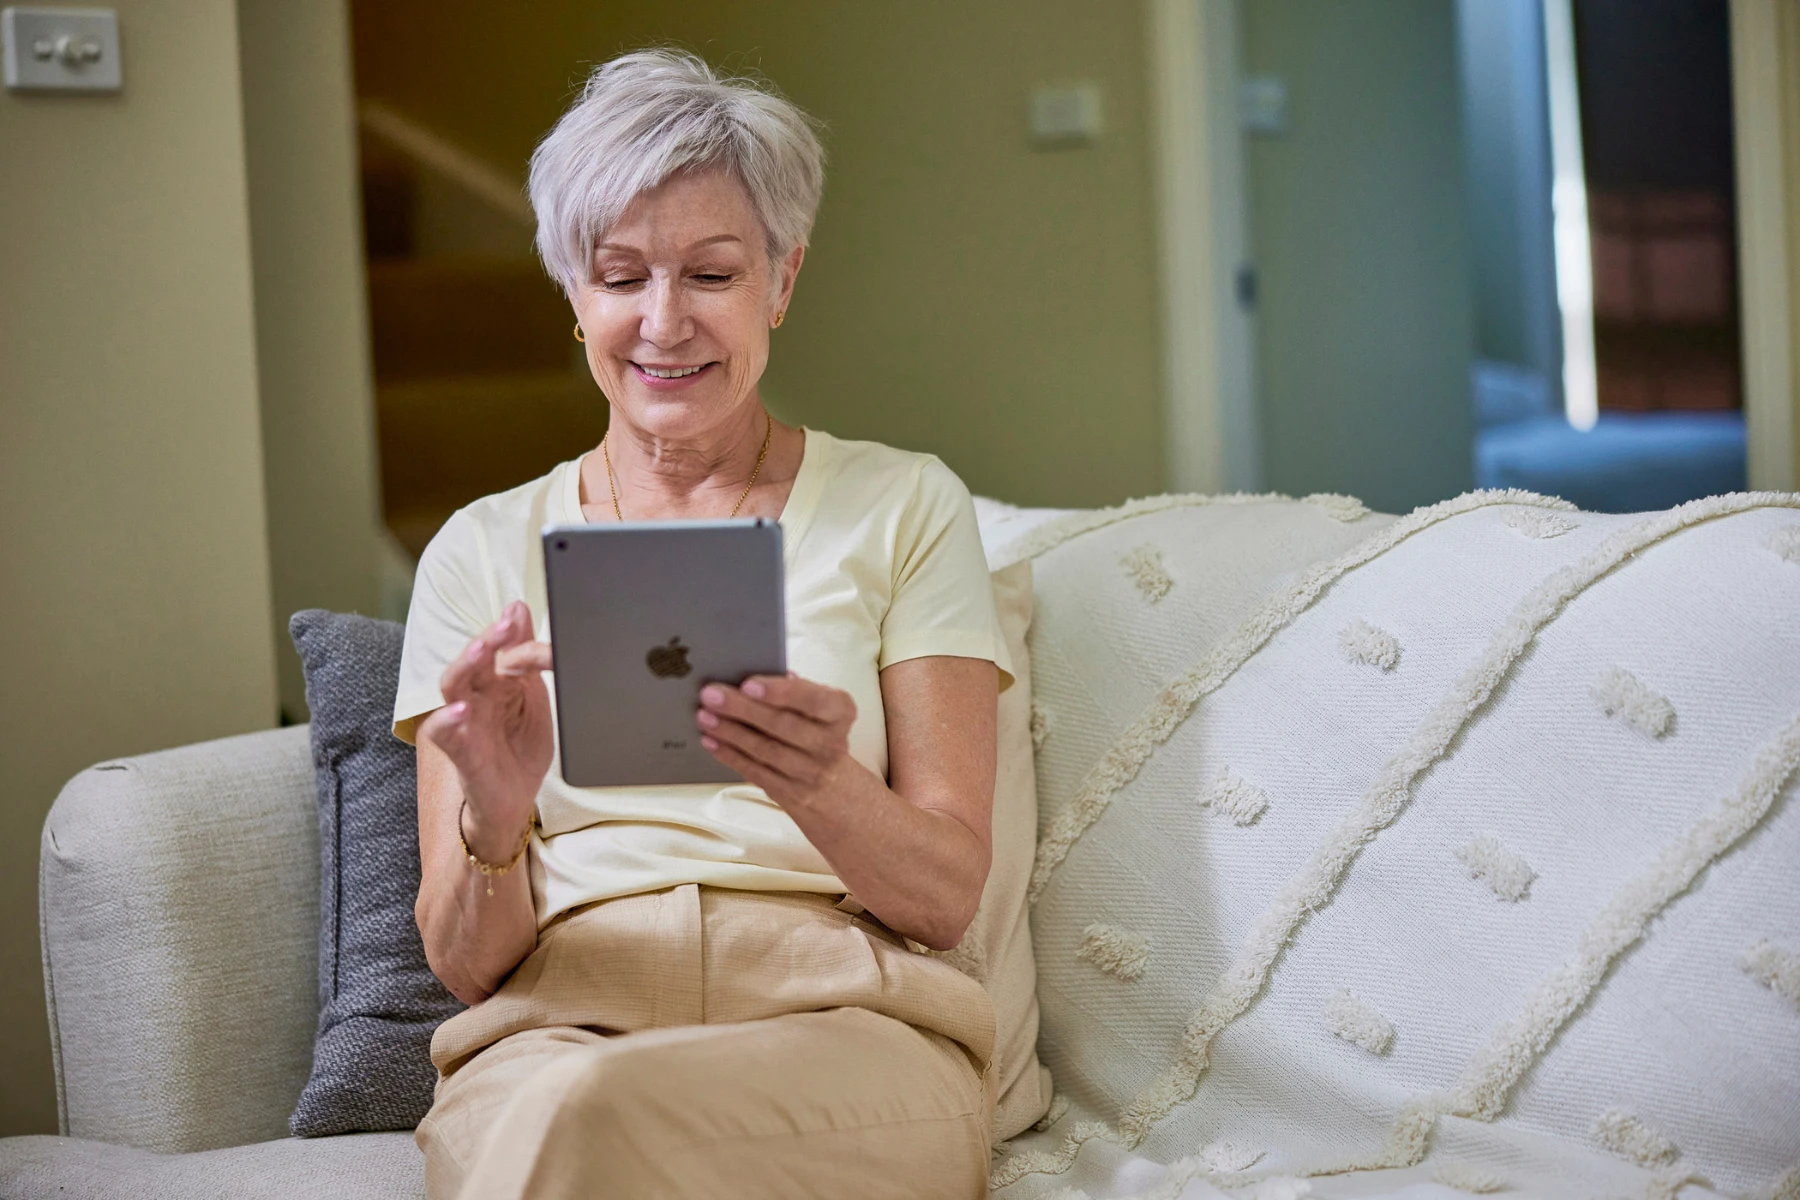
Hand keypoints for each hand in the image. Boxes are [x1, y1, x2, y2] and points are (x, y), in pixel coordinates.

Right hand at [418, 601, 554, 859]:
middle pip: (473, 658)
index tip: (535, 630)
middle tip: (507, 624)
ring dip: (465, 664)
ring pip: (452, 685)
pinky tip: (459, 710)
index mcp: (497, 682)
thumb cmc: (521, 749)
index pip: (502, 650)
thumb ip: (529, 658)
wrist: (516, 802)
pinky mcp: (458, 751)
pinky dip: (447, 720)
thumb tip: (519, 607)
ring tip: (481, 649)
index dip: (518, 638)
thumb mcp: (534, 698)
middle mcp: (476, 696)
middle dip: (489, 638)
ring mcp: (464, 722)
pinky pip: (443, 732)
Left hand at [696, 674, 859, 810]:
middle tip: (712, 695)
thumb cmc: (816, 729)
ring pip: (766, 750)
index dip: (781, 692)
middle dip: (743, 709)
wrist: (832, 784)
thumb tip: (751, 673)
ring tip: (705, 716)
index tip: (748, 684)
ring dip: (731, 732)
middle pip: (783, 725)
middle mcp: (831, 743)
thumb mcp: (817, 706)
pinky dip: (730, 755)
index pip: (814, 700)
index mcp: (840, 712)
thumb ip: (792, 689)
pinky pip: (756, 772)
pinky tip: (711, 740)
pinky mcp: (791, 792)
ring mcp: (811, 771)